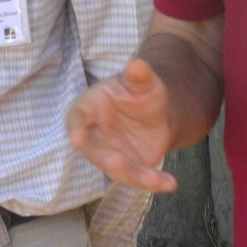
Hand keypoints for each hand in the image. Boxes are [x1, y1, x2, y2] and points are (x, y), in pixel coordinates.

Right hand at [67, 57, 176, 192]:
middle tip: (118, 163)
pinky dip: (154, 182)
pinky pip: (138, 178)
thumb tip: (137, 63)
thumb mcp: (143, 82)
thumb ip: (139, 75)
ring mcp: (110, 155)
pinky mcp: (128, 169)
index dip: (75, 129)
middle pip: (94, 151)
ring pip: (118, 170)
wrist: (157, 113)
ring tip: (153, 179)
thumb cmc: (140, 93)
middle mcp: (95, 136)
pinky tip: (170, 182)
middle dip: (105, 159)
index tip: (77, 139)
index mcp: (90, 109)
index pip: (77, 118)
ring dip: (134, 175)